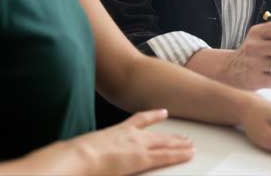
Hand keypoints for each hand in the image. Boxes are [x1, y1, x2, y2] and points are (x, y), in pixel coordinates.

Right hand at [70, 109, 193, 174]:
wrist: (80, 156)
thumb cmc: (79, 155)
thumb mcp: (90, 149)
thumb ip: (99, 150)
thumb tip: (97, 157)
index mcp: (118, 131)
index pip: (139, 120)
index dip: (153, 116)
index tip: (163, 112)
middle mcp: (131, 135)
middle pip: (157, 134)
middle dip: (171, 136)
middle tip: (185, 137)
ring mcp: (137, 145)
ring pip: (164, 144)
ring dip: (179, 145)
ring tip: (191, 146)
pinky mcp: (142, 158)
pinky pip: (165, 156)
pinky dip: (179, 155)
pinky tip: (188, 154)